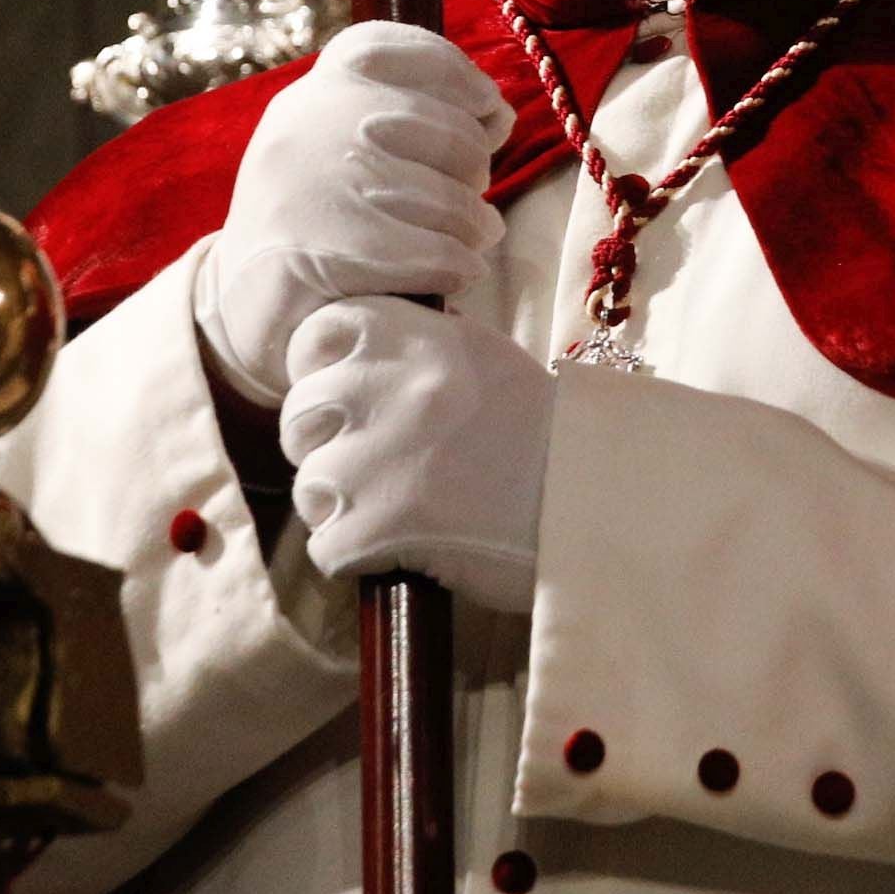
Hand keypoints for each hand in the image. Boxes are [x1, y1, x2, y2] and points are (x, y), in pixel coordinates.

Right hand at [198, 25, 514, 407]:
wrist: (240, 307)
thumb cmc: (314, 221)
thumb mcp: (343, 150)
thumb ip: (408, 121)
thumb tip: (497, 114)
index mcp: (310, 94)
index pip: (386, 48)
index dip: (453, 73)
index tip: (484, 111)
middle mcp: (306, 125)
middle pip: (442, 127)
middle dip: (474, 168)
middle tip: (472, 203)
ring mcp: (310, 185)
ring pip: (448, 198)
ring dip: (475, 227)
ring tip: (474, 243)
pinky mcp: (321, 251)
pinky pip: (435, 254)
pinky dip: (459, 267)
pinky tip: (458, 275)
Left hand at [277, 299, 553, 612]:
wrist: (594, 507)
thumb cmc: (542, 436)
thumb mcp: (480, 358)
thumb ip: (412, 347)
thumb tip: (348, 356)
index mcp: (412, 335)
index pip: (315, 336)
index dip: (321, 372)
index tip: (349, 402)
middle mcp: (388, 385)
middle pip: (300, 416)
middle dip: (324, 446)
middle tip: (373, 469)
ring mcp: (378, 457)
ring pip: (310, 485)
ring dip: (341, 507)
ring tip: (395, 514)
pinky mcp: (377, 528)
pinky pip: (327, 547)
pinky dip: (356, 558)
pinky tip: (403, 550)